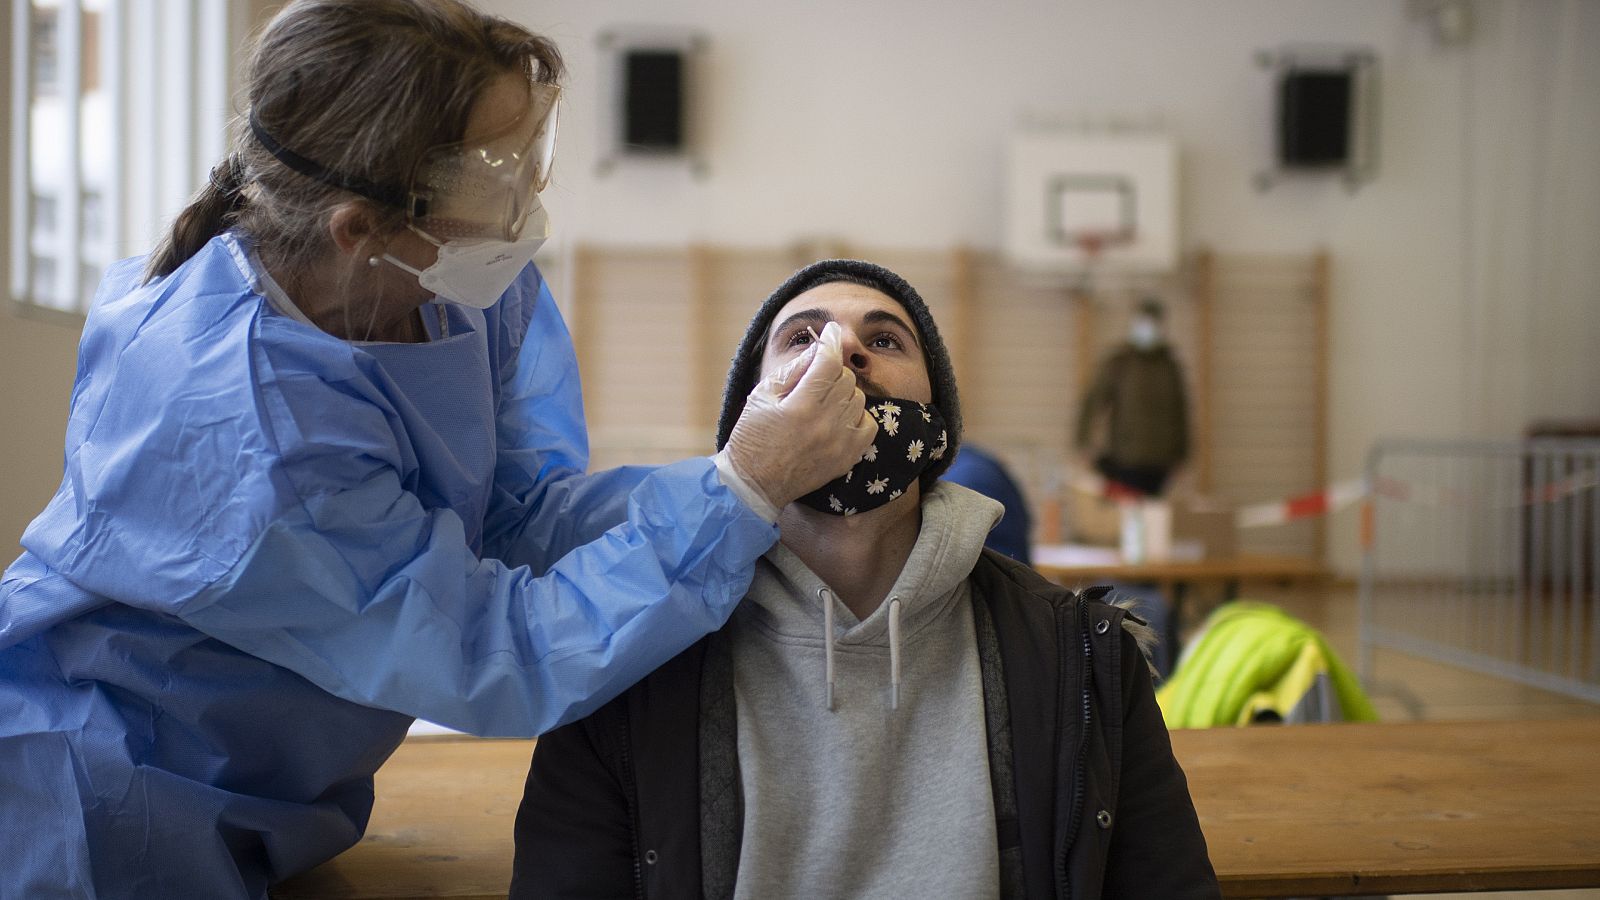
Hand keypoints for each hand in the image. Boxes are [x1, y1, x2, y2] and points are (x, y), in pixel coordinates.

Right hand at [724, 322, 876, 508]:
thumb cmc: (753, 436)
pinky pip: (869, 424)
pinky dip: (857, 416)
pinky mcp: (848, 457)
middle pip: (846, 378)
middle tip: (814, 379)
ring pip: (859, 399)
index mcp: (800, 406)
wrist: (755, 483)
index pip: (828, 362)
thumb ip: (793, 370)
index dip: (830, 342)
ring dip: (843, 394)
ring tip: (823, 402)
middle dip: (831, 372)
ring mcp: (840, 442)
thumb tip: (818, 349)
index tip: (830, 331)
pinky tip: (838, 418)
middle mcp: (825, 423)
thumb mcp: (762, 395)